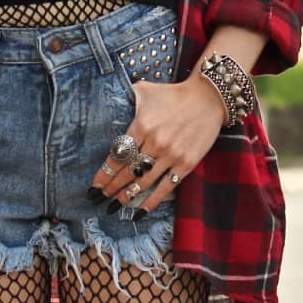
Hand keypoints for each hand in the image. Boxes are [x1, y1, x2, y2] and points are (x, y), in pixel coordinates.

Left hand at [88, 75, 225, 216]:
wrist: (208, 98)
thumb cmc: (173, 94)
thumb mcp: (144, 90)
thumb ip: (126, 99)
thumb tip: (107, 101)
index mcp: (142, 125)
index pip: (118, 155)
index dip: (104, 173)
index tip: (95, 184)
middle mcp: (155, 143)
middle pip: (127, 171)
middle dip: (111, 187)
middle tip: (99, 197)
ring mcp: (172, 155)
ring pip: (143, 182)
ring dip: (126, 196)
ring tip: (113, 205)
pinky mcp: (186, 164)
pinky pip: (166, 187)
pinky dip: (151, 202)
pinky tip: (139, 212)